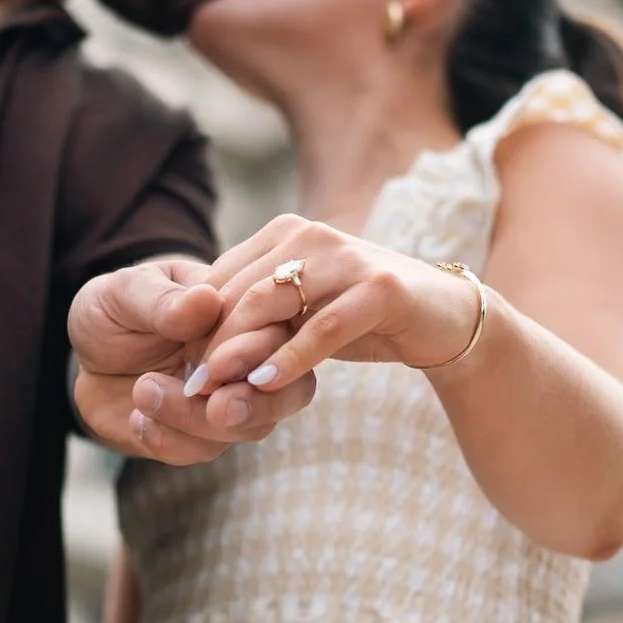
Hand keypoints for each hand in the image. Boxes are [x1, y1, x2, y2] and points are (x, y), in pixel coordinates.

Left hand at [69, 258, 315, 463]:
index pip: (278, 331)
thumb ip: (162, 301)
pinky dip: (170, 441)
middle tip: (216, 409)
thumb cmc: (113, 311)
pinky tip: (137, 420)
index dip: (255, 352)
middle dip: (256, 403)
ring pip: (251, 427)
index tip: (216, 364)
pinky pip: (205, 450)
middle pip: (293, 389)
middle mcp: (249, 359)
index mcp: (243, 311)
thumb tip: (205, 301)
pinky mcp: (203, 435)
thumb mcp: (124, 293)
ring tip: (143, 393)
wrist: (84, 359)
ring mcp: (231, 400)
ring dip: (197, 421)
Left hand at [190, 216, 483, 391]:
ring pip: (271, 303)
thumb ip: (258, 318)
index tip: (177, 369)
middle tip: (186, 387)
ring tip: (212, 389)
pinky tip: (266, 384)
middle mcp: (311, 235)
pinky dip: (292, 357)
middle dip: (207, 341)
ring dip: (237, 350)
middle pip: (238, 291)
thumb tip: (196, 347)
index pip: (221, 278)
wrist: (445, 318)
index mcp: (285, 234)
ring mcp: (346, 258)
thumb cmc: (363, 318)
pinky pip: (324, 326)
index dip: (195, 327)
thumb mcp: (302, 314)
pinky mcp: (380, 288)